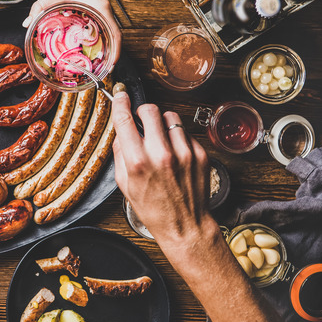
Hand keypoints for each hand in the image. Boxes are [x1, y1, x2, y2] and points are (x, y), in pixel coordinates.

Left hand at [23, 0, 121, 59]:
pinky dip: (97, 37)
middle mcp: (104, 12)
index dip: (117, 50)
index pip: (116, 33)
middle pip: (113, 37)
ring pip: (108, 32)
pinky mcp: (94, 9)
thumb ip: (40, 7)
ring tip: (96, 62)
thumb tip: (27, 23)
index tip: (113, 64)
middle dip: (111, 54)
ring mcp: (100, 11)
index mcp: (101, 9)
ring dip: (105, 47)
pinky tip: (85, 44)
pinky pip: (99, 26)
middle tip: (102, 69)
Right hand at [110, 92, 212, 246]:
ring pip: (170, 117)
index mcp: (138, 162)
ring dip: (162, 124)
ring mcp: (184, 153)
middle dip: (143, 111)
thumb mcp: (125, 184)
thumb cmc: (153, 208)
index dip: (121, 103)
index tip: (121, 95)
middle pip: (150, 110)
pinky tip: (175, 154)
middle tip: (141, 120)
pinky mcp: (200, 155)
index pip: (125, 120)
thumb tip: (121, 131)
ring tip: (160, 139)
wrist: (184, 226)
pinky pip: (185, 133)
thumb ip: (120, 154)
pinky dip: (178, 138)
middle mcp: (161, 154)